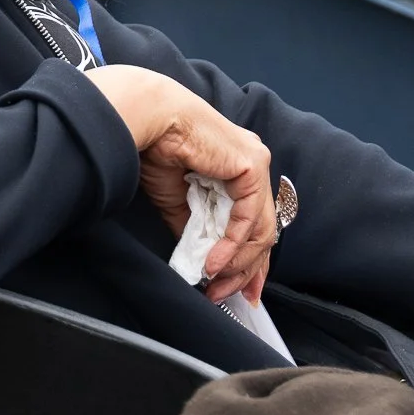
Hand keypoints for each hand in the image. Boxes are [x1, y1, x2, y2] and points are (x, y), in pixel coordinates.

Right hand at [84, 65, 278, 304]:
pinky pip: (249, 219)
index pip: (255, 222)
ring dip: (237, 263)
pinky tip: (214, 263)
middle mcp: (253, 166)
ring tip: (215, 282)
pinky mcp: (252, 167)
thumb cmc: (155, 148)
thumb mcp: (176, 200)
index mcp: (238, 168)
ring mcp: (256, 165)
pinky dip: (232, 246)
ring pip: (261, 229)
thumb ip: (194, 227)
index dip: (248, 259)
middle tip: (230, 296)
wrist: (149, 119)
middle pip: (264, 230)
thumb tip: (201, 260)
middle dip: (247, 269)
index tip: (240, 289)